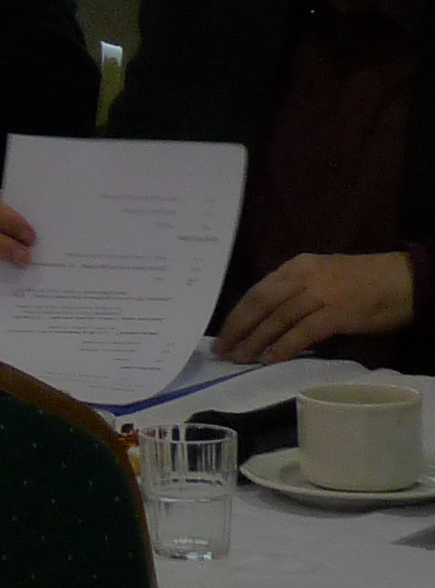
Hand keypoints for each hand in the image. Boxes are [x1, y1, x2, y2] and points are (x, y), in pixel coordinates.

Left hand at [213, 251, 414, 362]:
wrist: (403, 280)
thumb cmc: (363, 281)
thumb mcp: (321, 276)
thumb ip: (296, 292)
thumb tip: (269, 319)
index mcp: (296, 266)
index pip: (257, 290)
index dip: (237, 314)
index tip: (222, 333)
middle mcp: (302, 276)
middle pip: (260, 303)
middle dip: (239, 328)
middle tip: (222, 349)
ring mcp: (320, 294)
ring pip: (277, 318)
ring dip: (256, 340)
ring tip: (241, 359)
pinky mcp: (337, 313)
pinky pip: (303, 331)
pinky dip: (284, 346)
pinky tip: (271, 359)